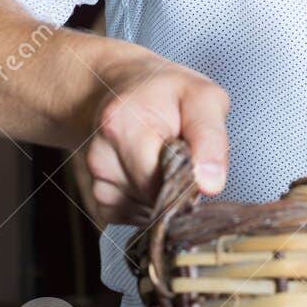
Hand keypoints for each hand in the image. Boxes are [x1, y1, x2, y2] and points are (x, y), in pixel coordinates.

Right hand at [79, 41, 229, 225]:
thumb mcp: (203, 98)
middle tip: (182, 152)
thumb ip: (211, 139)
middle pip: (154, 198)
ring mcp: (96, 179)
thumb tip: (210, 185)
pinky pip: (135, 217)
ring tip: (163, 157)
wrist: (125, 89)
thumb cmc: (166, 92)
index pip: (162, 179)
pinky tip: (151, 172)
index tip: (195, 159)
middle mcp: (100, 154)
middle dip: (177, 184)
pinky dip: (150, 202)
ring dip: (164, 193)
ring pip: (146, 212)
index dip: (189, 178)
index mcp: (122, 124)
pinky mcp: (98, 197)